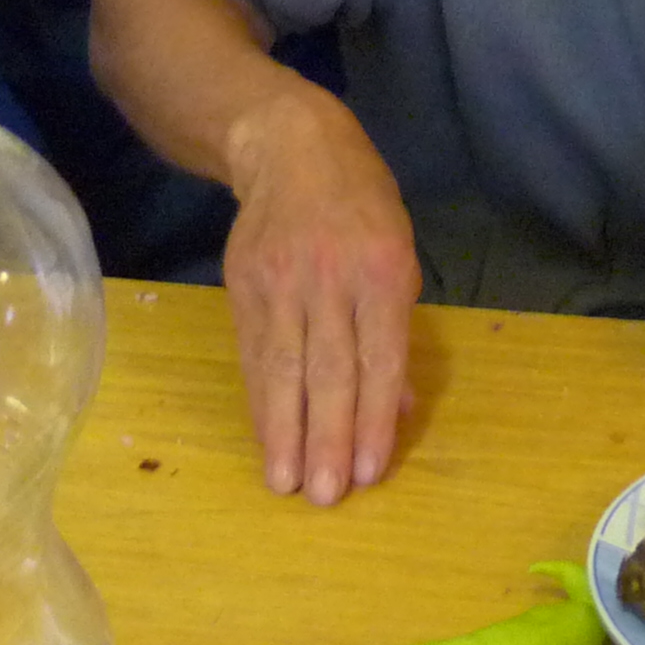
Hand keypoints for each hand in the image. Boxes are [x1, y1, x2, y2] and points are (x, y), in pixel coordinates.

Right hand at [217, 85, 419, 504]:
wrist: (291, 148)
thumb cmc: (362, 206)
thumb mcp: (401, 253)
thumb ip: (398, 330)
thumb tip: (398, 409)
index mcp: (381, 271)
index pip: (378, 359)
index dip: (374, 418)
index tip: (369, 472)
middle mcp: (329, 278)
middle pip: (328, 371)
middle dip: (327, 438)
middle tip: (324, 496)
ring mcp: (280, 281)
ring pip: (282, 368)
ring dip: (284, 431)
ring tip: (285, 481)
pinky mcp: (242, 284)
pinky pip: (253, 354)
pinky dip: (259, 400)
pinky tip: (265, 436)